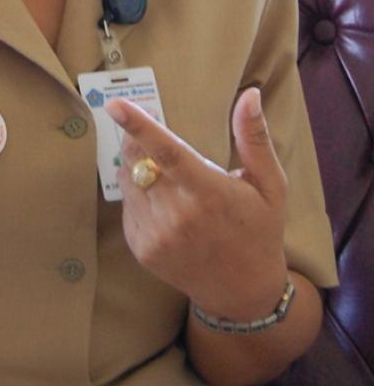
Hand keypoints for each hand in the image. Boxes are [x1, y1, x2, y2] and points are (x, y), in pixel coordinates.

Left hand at [107, 88, 288, 320]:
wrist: (243, 291)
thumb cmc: (260, 229)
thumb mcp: (270, 184)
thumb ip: (254, 138)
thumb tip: (249, 94)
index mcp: (210, 193)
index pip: (168, 153)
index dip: (139, 127)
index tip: (115, 105)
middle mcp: (179, 215)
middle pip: (139, 160)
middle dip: (140, 140)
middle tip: (159, 141)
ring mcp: (157, 235)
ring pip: (129, 180)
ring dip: (140, 169)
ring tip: (172, 183)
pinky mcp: (142, 249)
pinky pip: (128, 206)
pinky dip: (139, 196)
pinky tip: (167, 208)